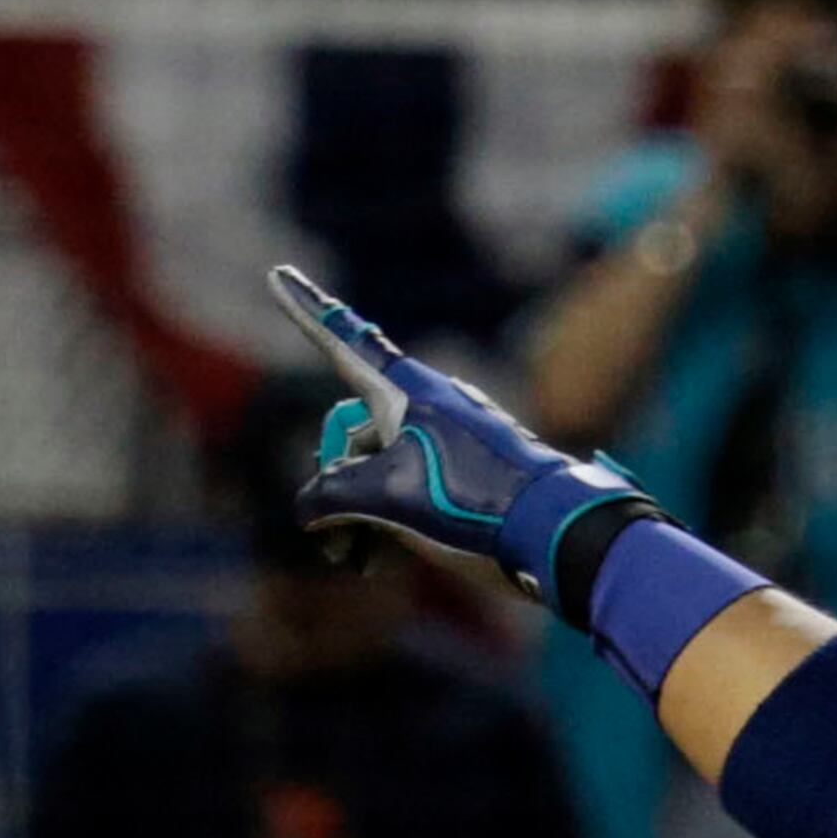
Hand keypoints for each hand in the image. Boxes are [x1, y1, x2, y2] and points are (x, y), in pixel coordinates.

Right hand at [270, 264, 647, 610]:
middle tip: (328, 537)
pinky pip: (417, 487)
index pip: (341, 342)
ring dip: (360, 514)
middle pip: (355, 432)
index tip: (278, 274)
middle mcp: (428, 405)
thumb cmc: (470, 503)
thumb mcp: (385, 499)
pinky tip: (378, 563)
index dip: (305, 310)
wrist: (558, 535)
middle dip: (332, 485)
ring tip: (354, 560)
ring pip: (384, 467)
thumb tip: (310, 510)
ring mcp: (453, 439)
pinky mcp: (475, 475)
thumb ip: (331, 497)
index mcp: (404, 391)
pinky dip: (392, 519)